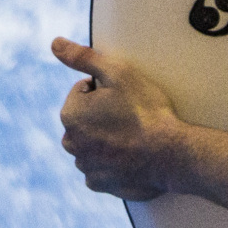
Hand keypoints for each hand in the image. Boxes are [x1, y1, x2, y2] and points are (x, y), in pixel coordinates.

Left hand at [52, 37, 175, 201]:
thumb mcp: (117, 73)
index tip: (124, 98)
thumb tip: (55, 43)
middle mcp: (71, 143)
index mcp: (70, 115)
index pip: (83, 92)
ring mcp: (85, 166)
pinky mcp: (100, 184)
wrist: (172, 155)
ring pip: (92, 143)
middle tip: (130, 116)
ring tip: (133, 136)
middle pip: (85, 118)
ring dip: (106, 139)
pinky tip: (131, 156)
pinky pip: (100, 168)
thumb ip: (83, 57)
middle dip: (102, 115)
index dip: (106, 90)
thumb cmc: (146, 112)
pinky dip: (112, 162)